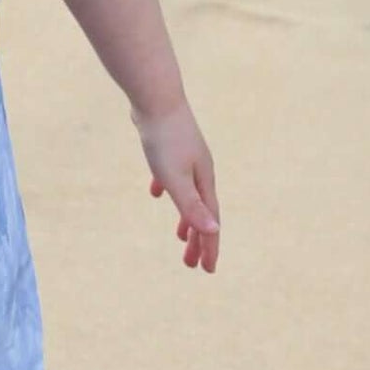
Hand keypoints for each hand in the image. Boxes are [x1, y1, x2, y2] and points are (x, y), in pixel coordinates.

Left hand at [136, 100, 219, 272]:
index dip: (209, 247)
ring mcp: (187, 158)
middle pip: (202, 213)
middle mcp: (201, 171)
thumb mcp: (176, 178)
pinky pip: (172, 176)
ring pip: (189, 196)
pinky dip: (167, 189)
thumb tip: (213, 231)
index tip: (206, 270)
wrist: (156, 98)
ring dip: (186, 219)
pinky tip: (157, 192)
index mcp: (204, 182)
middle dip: (198, 240)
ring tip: (179, 237)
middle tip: (191, 265)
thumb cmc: (164, 140)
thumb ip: (192, 206)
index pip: (210, 223)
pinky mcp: (170, 147)